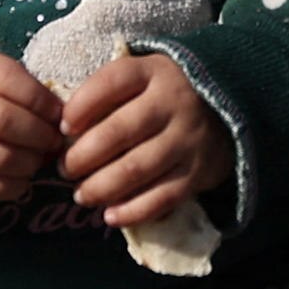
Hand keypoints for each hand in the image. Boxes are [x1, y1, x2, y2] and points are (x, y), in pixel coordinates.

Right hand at [0, 51, 62, 201]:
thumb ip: (28, 90)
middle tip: (53, 140)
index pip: (6, 79)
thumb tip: (64, 118)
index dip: (40, 99)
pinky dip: (14, 185)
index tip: (57, 113)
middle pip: (2, 120)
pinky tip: (22, 176)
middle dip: (39, 134)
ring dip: (29, 161)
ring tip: (38, 158)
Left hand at [58, 51, 226, 230]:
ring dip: (101, 187)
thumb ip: (107, 95)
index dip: (80, 106)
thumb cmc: (163, 96)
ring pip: (136, 168)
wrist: (227, 111)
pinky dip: (132, 210)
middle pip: (118, 132)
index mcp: (153, 72)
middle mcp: (173, 102)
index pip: (111, 82)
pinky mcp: (199, 172)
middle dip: (82, 156)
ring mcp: (188, 138)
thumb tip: (60, 130)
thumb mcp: (142, 79)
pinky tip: (110, 215)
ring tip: (82, 194)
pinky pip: (162, 197)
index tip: (63, 127)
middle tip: (65, 169)